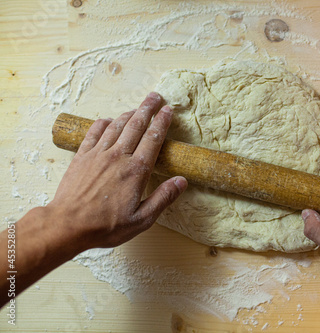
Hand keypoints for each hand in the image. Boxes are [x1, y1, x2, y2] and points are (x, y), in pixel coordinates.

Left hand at [47, 92, 187, 249]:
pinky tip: (108, 120)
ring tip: (137, 106)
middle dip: (147, 108)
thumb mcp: (142, 219)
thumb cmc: (105, 225)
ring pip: (116, 126)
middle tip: (155, 97)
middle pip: (136, 125)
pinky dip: (103, 123)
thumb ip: (163, 198)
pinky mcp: (82, 157)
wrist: (67, 225)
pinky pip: (94, 132)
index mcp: (136, 170)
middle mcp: (118, 156)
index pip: (153, 139)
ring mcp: (98, 154)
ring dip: (128, 113)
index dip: (162, 122)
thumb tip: (182, 181)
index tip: (168, 110)